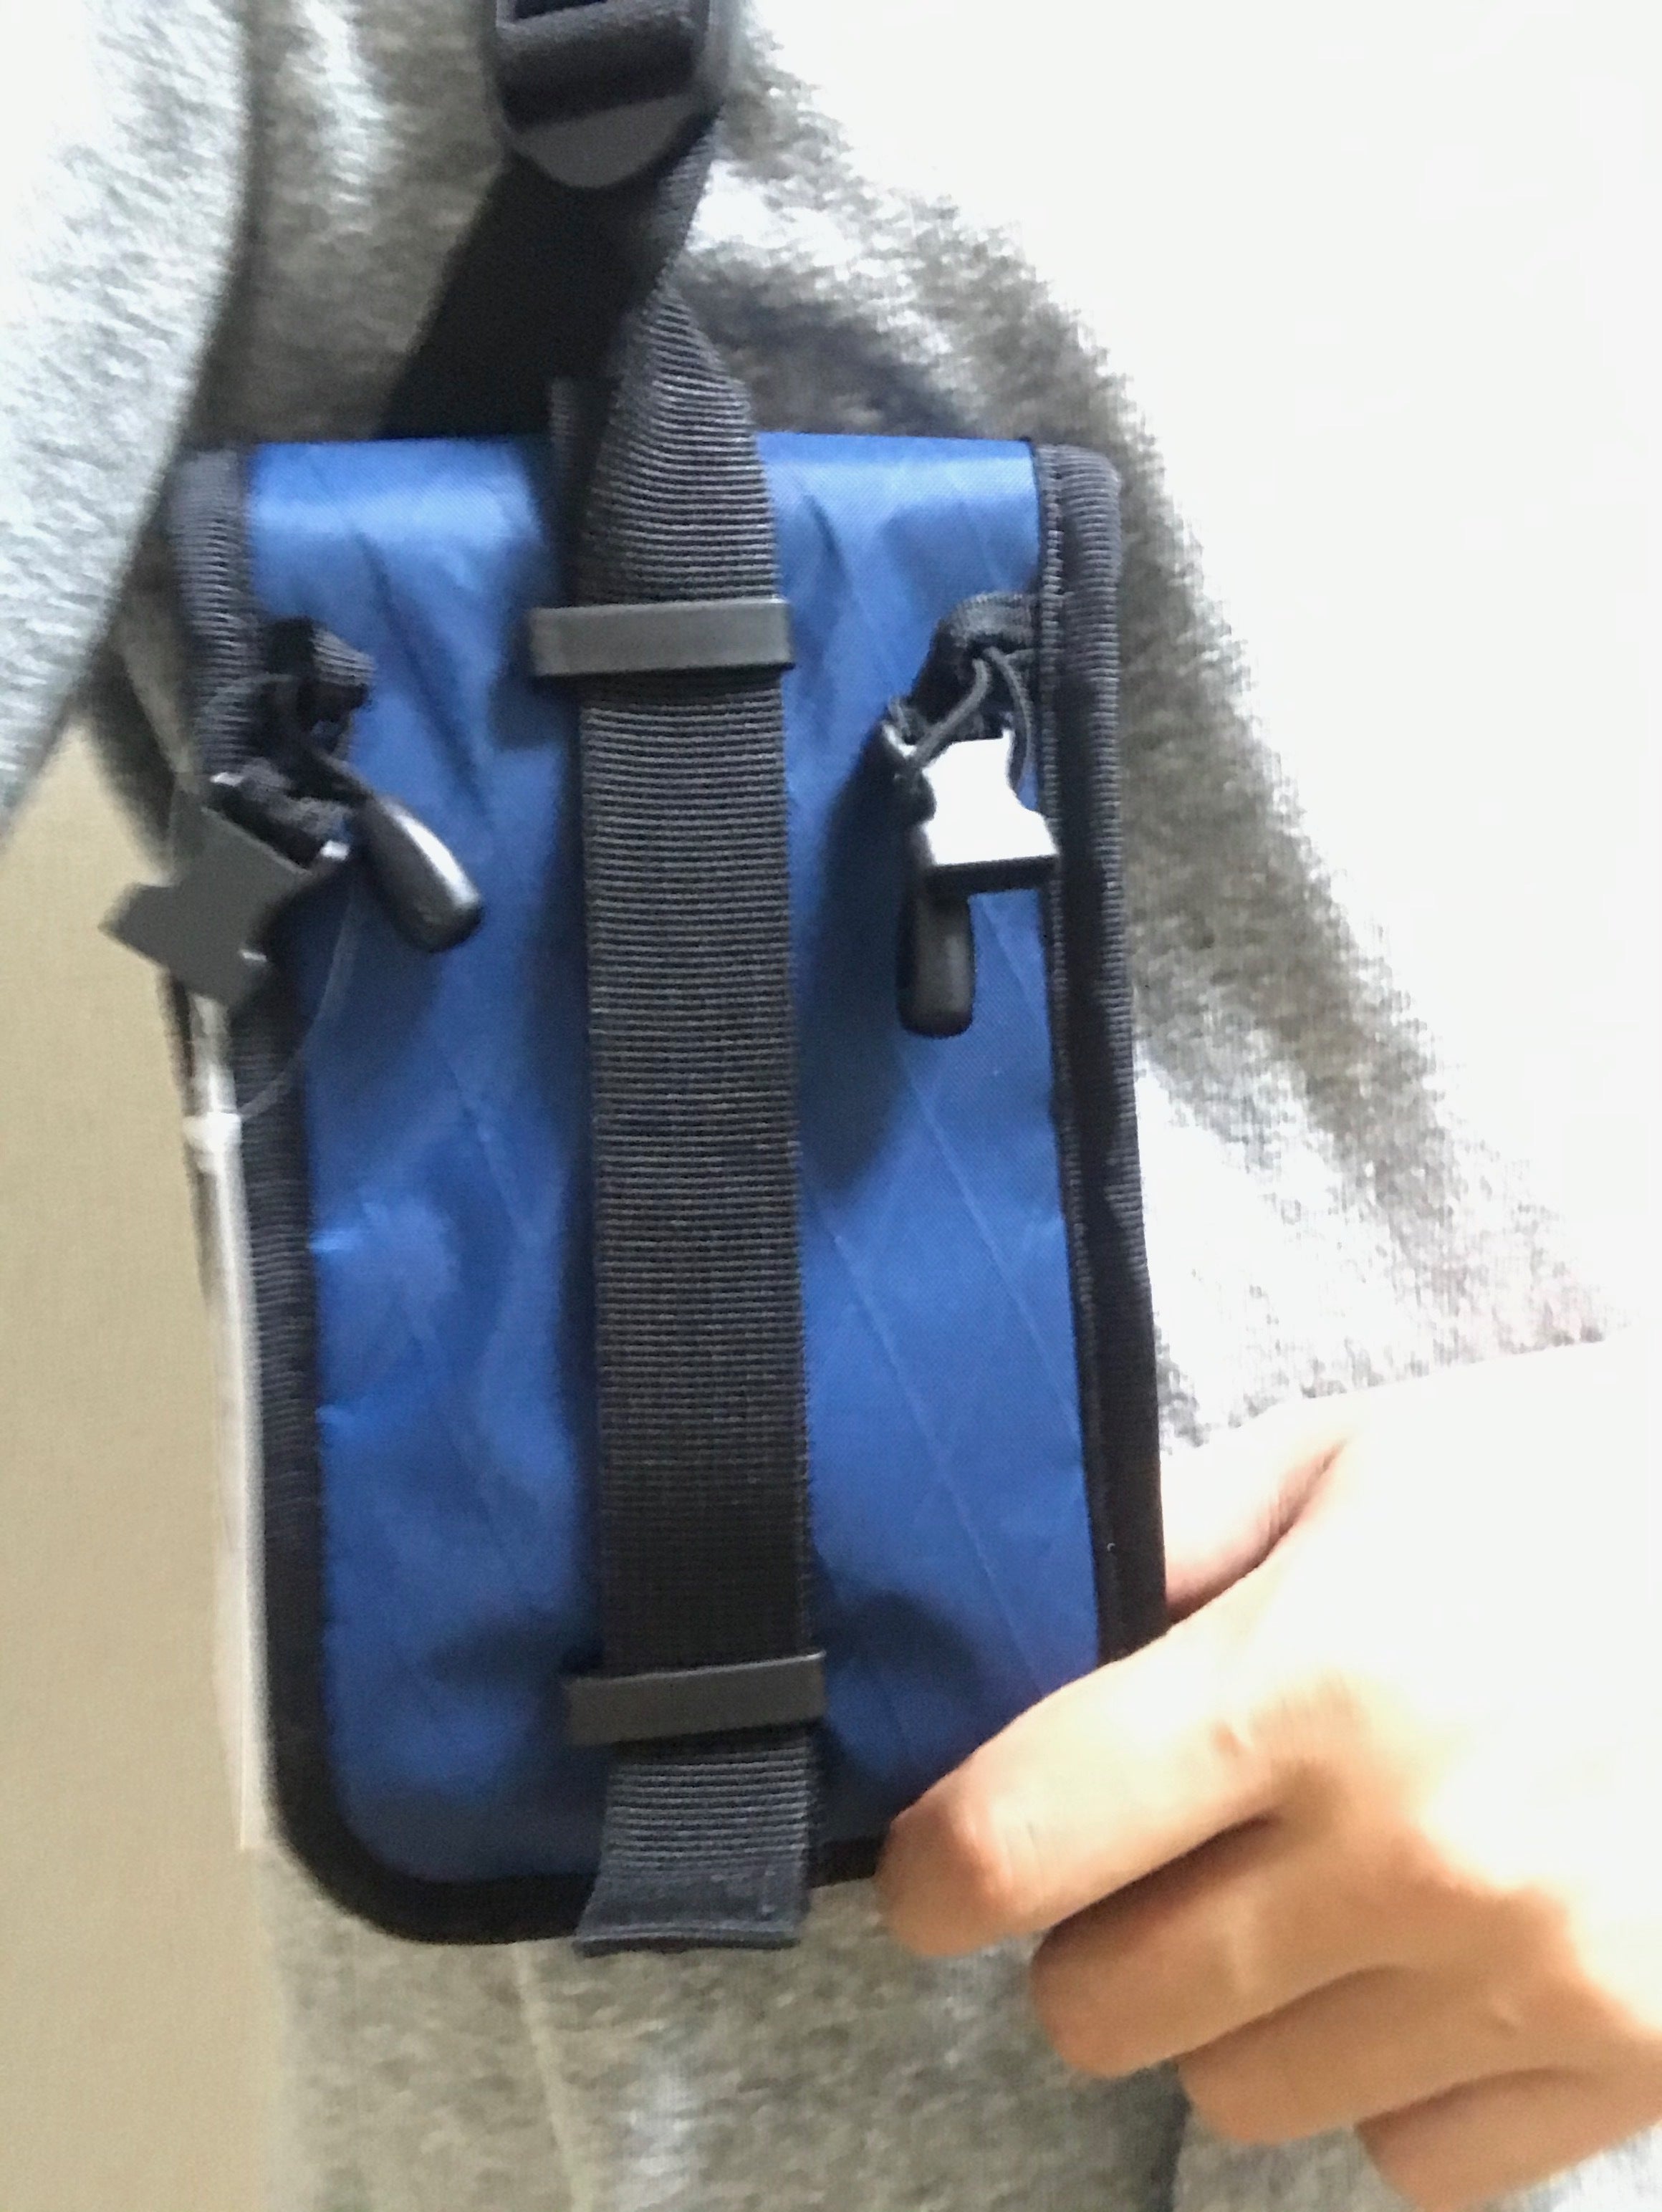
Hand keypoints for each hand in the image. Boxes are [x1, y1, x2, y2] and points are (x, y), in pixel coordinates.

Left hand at [877, 1342, 1661, 2208]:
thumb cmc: (1577, 1478)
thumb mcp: (1361, 1451)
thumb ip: (1177, 1539)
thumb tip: (1025, 1623)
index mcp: (1314, 1680)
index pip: (1023, 1841)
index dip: (935, 1875)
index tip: (933, 1873)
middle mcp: (1414, 1855)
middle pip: (1108, 2008)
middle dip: (1087, 1943)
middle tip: (1144, 1869)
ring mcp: (1535, 1982)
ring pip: (1250, 2100)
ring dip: (1238, 2014)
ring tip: (1312, 1901)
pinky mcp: (1640, 2063)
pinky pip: (1418, 2159)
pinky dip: (1390, 2082)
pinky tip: (1430, 1967)